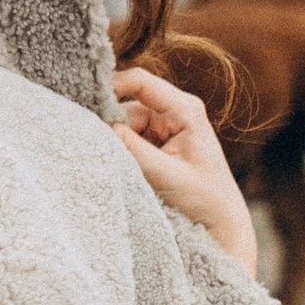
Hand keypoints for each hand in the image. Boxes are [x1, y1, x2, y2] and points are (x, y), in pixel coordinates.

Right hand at [111, 66, 257, 275]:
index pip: (140, 82)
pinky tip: (122, 169)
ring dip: (114, 143)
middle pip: (125, 107)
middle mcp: (172, 111)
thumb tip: (98, 128)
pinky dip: (118, 152)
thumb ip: (133, 150)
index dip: (111, 86)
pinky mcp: (153, 143)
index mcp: (185, 109)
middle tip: (98, 149)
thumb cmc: (204, 198)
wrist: (220, 222)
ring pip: (121, 125)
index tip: (85, 102)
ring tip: (121, 169)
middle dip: (109, 126)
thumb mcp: (167, 175)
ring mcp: (161, 126)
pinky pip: (125, 139)